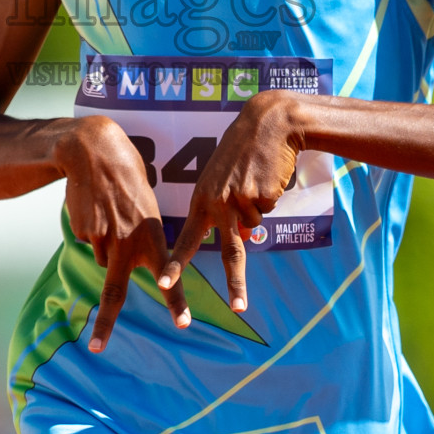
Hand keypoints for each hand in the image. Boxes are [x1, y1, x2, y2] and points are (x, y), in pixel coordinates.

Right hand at [58, 116, 190, 352]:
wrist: (94, 151)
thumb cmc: (129, 177)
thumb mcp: (146, 207)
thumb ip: (142, 236)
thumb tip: (118, 261)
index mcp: (152, 234)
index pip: (167, 274)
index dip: (174, 300)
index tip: (183, 323)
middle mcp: (126, 241)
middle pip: (114, 289)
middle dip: (105, 322)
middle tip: (97, 348)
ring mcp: (101, 237)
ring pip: (103, 258)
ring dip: (107, 245)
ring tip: (111, 213)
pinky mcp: (83, 231)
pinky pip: (90, 241)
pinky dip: (93, 231)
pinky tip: (96, 208)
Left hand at [160, 91, 302, 312]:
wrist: (266, 124)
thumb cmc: (240, 150)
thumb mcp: (220, 178)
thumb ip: (222, 206)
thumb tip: (241, 234)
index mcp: (202, 199)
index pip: (189, 238)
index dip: (177, 263)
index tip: (163, 283)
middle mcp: (219, 202)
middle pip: (230, 251)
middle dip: (236, 282)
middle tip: (238, 309)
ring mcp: (242, 200)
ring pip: (255, 225)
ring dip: (258, 208)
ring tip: (255, 179)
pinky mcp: (263, 196)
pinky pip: (269, 209)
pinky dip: (270, 196)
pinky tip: (266, 175)